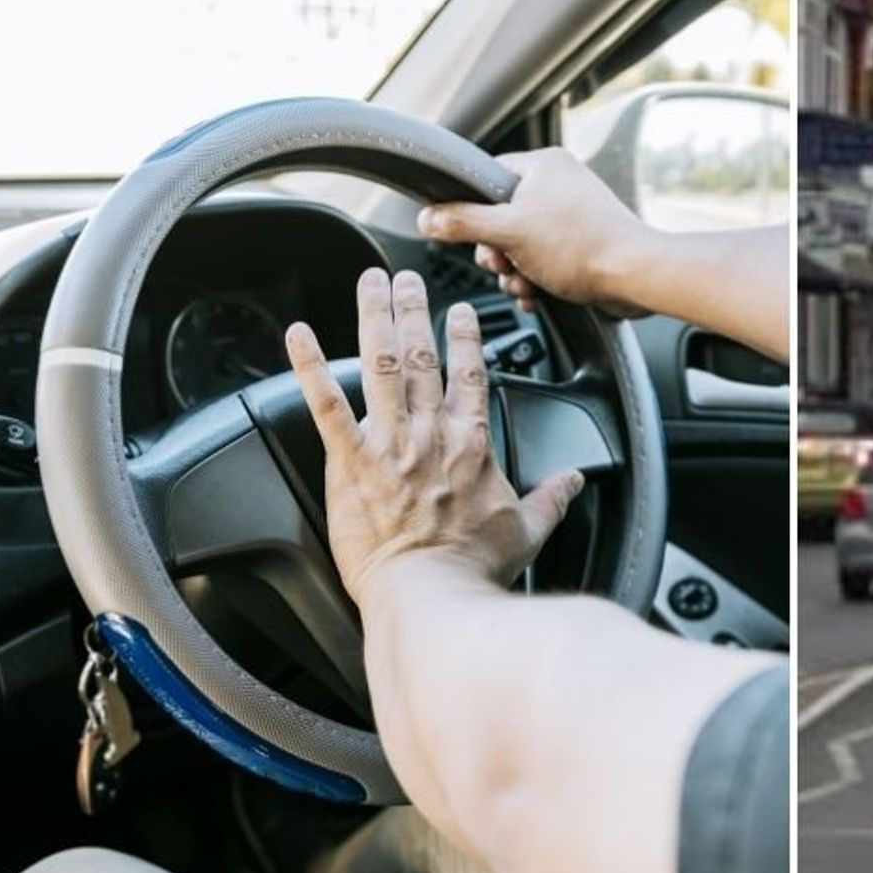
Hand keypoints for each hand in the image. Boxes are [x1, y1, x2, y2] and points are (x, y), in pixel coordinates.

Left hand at [285, 268, 581, 604]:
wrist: (432, 594)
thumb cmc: (475, 567)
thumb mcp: (528, 530)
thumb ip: (553, 498)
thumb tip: (575, 482)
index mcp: (473, 444)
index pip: (472, 374)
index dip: (466, 337)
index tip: (460, 310)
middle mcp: (432, 433)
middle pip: (422, 356)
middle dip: (414, 310)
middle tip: (404, 278)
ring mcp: (390, 444)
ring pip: (380, 365)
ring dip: (373, 318)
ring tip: (367, 285)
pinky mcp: (351, 464)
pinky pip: (326, 406)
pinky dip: (309, 368)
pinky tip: (296, 337)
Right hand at [417, 148, 652, 316]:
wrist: (635, 278)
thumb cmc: (582, 246)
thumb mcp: (509, 232)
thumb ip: (463, 223)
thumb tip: (428, 219)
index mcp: (542, 165)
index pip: (487, 177)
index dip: (472, 208)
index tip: (469, 233)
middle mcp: (559, 185)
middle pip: (501, 217)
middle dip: (496, 251)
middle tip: (501, 264)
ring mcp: (572, 216)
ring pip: (521, 244)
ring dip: (514, 271)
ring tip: (524, 282)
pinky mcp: (582, 245)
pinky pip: (544, 260)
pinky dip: (536, 279)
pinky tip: (537, 294)